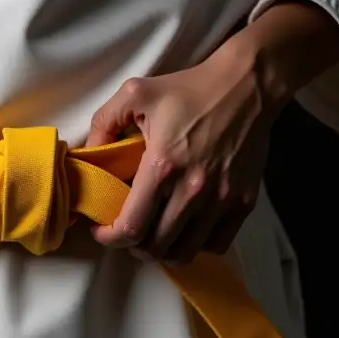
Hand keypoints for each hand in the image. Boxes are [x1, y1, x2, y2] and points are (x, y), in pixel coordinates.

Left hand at [86, 39, 276, 263]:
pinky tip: (186, 227)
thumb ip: (104, 123)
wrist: (248, 85)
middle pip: (156, 247)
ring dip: (163, 249)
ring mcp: (221, 200)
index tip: (102, 230)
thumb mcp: (135, 93)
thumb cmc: (190, 89)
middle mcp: (193, 190)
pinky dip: (196, 244)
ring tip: (155, 232)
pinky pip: (216, 244)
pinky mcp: (243, 202)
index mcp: (162, 166)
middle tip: (127, 229)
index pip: (131, 227)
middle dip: (133, 245)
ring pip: (185, 252)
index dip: (110, 238)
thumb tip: (90, 155)